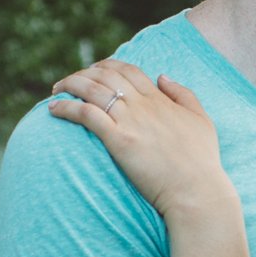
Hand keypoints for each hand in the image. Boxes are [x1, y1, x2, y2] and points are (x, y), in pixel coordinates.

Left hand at [47, 60, 233, 220]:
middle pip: (106, 75)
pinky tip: (53, 109)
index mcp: (160, 99)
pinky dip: (66, 107)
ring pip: (92, 90)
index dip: (107, 65)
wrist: (197, 191)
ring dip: (70, 85)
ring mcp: (130, 121)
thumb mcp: (202, 120)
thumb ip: (184, 94)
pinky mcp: (118, 140)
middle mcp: (143, 105)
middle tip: (69, 81)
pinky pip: (86, 114)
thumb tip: (162, 76)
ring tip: (56, 89)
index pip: (128, 70)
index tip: (94, 70)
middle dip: (83, 72)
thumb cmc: (202, 162)